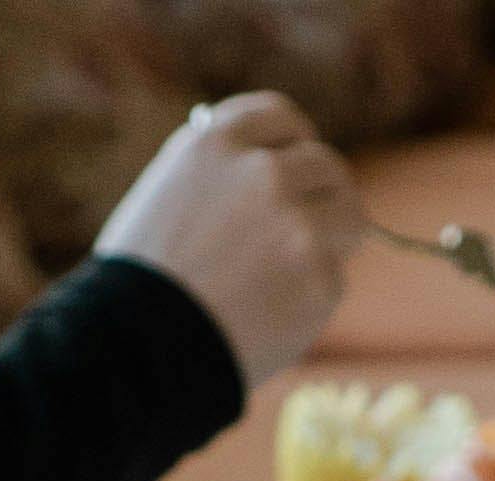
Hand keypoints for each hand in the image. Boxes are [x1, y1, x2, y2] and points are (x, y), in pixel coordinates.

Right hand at [96, 94, 362, 387]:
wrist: (145, 349)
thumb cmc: (144, 282)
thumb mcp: (167, 195)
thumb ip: (220, 174)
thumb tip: (268, 167)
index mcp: (218, 142)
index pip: (280, 118)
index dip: (292, 143)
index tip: (297, 162)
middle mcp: (264, 172)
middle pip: (326, 165)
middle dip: (323, 194)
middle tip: (316, 223)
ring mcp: (298, 225)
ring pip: (350, 216)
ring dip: (335, 238)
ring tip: (298, 272)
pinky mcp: (320, 280)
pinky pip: (333, 280)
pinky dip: (312, 298)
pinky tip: (272, 315)